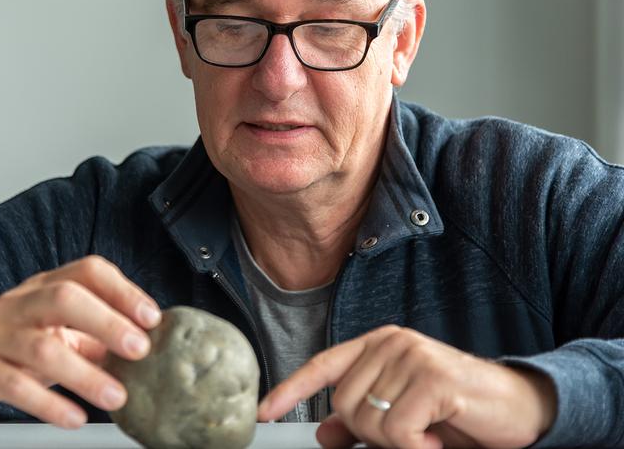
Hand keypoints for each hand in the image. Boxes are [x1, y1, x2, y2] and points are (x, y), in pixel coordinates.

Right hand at [0, 255, 161, 428]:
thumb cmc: (13, 345)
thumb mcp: (54, 330)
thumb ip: (95, 335)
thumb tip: (147, 346)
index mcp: (45, 287)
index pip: (88, 271)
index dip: (123, 291)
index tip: (153, 318)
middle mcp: (20, 303)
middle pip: (65, 297)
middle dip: (107, 321)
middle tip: (140, 350)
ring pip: (42, 347)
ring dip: (85, 375)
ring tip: (117, 397)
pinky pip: (14, 386)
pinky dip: (49, 405)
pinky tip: (75, 418)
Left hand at [258, 325, 556, 448]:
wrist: (518, 410)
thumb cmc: (457, 412)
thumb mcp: (402, 416)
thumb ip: (362, 421)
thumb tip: (324, 433)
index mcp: (378, 345)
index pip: (323, 366)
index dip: (290, 390)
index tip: (263, 413)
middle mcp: (391, 343)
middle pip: (344, 406)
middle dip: (370, 435)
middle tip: (410, 434)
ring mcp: (412, 356)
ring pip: (368, 422)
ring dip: (396, 443)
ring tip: (428, 433)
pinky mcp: (433, 378)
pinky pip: (397, 431)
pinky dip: (416, 447)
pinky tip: (438, 439)